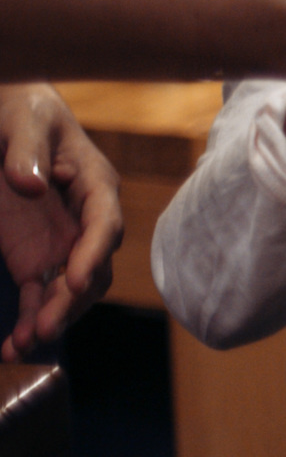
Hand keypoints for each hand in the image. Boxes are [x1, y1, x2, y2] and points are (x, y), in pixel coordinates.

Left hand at [0, 85, 120, 360]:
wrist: (6, 118)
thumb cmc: (23, 112)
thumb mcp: (23, 121)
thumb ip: (27, 150)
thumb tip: (30, 186)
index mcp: (95, 184)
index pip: (105, 224)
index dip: (92, 254)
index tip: (72, 279)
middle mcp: (86, 219)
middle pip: (92, 268)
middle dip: (69, 302)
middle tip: (42, 328)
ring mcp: (61, 242)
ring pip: (69, 291)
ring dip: (50, 319)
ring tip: (22, 343)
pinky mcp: (35, 257)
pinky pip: (38, 295)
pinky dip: (28, 320)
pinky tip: (12, 344)